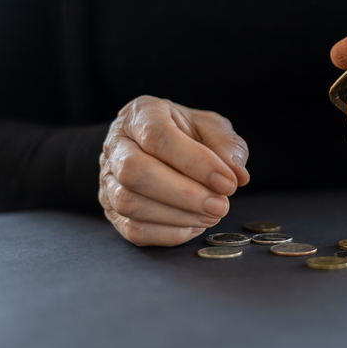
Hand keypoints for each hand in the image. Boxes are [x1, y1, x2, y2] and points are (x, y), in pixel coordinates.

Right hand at [98, 96, 249, 246]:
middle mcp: (117, 143)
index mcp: (142, 113)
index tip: (228, 182)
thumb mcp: (211, 127)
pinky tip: (194, 225)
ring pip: (129, 203)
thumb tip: (238, 175)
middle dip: (184, 194)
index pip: (157, 136)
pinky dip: (168, 234)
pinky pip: (133, 229)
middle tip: (221, 205)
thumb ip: (227, 146)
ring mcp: (108, 178)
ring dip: (177, 216)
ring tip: (212, 215)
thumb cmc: (186, 134)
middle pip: (134, 171)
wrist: (158, 146)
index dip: (195, 162)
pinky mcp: (111, 209)